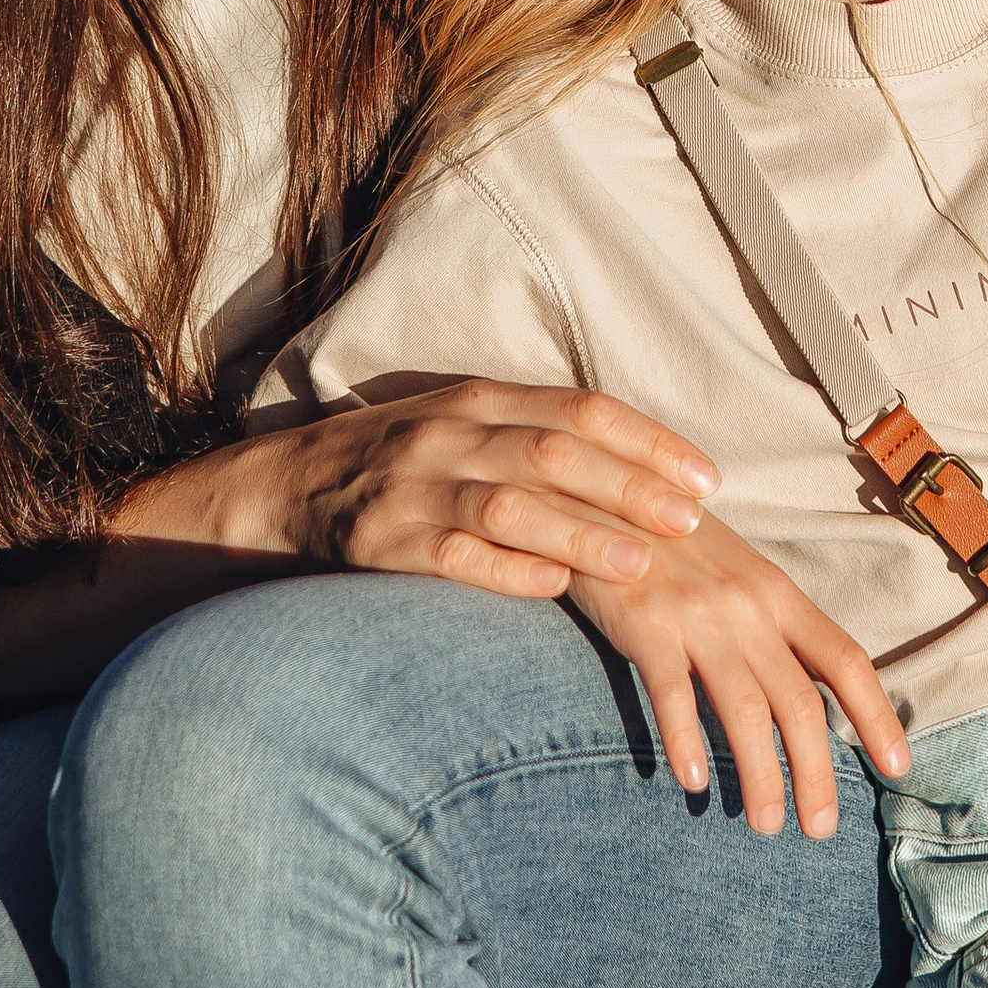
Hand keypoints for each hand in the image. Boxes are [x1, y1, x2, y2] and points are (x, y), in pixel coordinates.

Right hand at [228, 381, 722, 595]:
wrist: (280, 488)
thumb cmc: (398, 462)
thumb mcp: (465, 428)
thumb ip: (540, 438)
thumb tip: (646, 472)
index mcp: (479, 397)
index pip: (580, 409)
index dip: (648, 442)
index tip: (708, 479)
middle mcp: (449, 433)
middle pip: (554, 452)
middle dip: (630, 487)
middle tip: (691, 522)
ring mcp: (411, 487)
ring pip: (508, 505)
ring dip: (580, 534)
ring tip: (640, 567)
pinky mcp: (377, 542)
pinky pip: (449, 557)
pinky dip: (504, 571)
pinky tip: (551, 590)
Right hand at [568, 514, 911, 838]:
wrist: (604, 489)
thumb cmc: (674, 540)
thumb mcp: (737, 570)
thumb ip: (772, 623)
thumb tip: (811, 690)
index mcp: (778, 593)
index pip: (845, 659)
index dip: (877, 715)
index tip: (897, 768)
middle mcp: (748, 606)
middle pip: (800, 701)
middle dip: (817, 771)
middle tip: (821, 829)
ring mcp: (697, 615)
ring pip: (743, 709)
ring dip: (760, 774)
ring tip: (764, 825)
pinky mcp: (644, 622)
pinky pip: (672, 693)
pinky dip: (684, 740)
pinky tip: (694, 782)